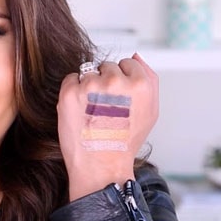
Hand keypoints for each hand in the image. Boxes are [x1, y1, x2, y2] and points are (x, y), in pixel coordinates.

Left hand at [57, 53, 158, 200]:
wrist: (100, 164)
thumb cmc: (125, 141)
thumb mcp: (150, 110)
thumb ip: (149, 79)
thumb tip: (136, 56)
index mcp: (140, 84)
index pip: (127, 63)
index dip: (122, 82)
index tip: (119, 100)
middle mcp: (116, 82)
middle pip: (107, 66)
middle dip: (105, 83)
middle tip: (105, 109)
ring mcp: (91, 86)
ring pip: (88, 72)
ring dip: (88, 87)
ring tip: (92, 111)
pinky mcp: (70, 92)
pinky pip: (71, 78)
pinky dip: (72, 91)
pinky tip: (79, 110)